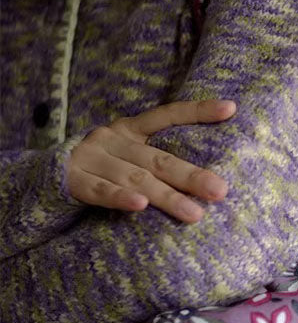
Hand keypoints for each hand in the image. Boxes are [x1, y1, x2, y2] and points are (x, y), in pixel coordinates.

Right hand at [64, 99, 235, 222]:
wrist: (43, 178)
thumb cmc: (100, 171)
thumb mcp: (127, 157)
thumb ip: (157, 162)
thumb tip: (209, 180)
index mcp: (129, 130)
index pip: (167, 116)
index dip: (197, 111)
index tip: (230, 108)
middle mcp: (113, 140)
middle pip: (159, 159)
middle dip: (192, 176)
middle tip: (220, 191)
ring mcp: (93, 158)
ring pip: (136, 179)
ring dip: (167, 197)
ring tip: (194, 214)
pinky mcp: (75, 181)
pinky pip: (101, 192)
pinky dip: (121, 198)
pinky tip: (141, 205)